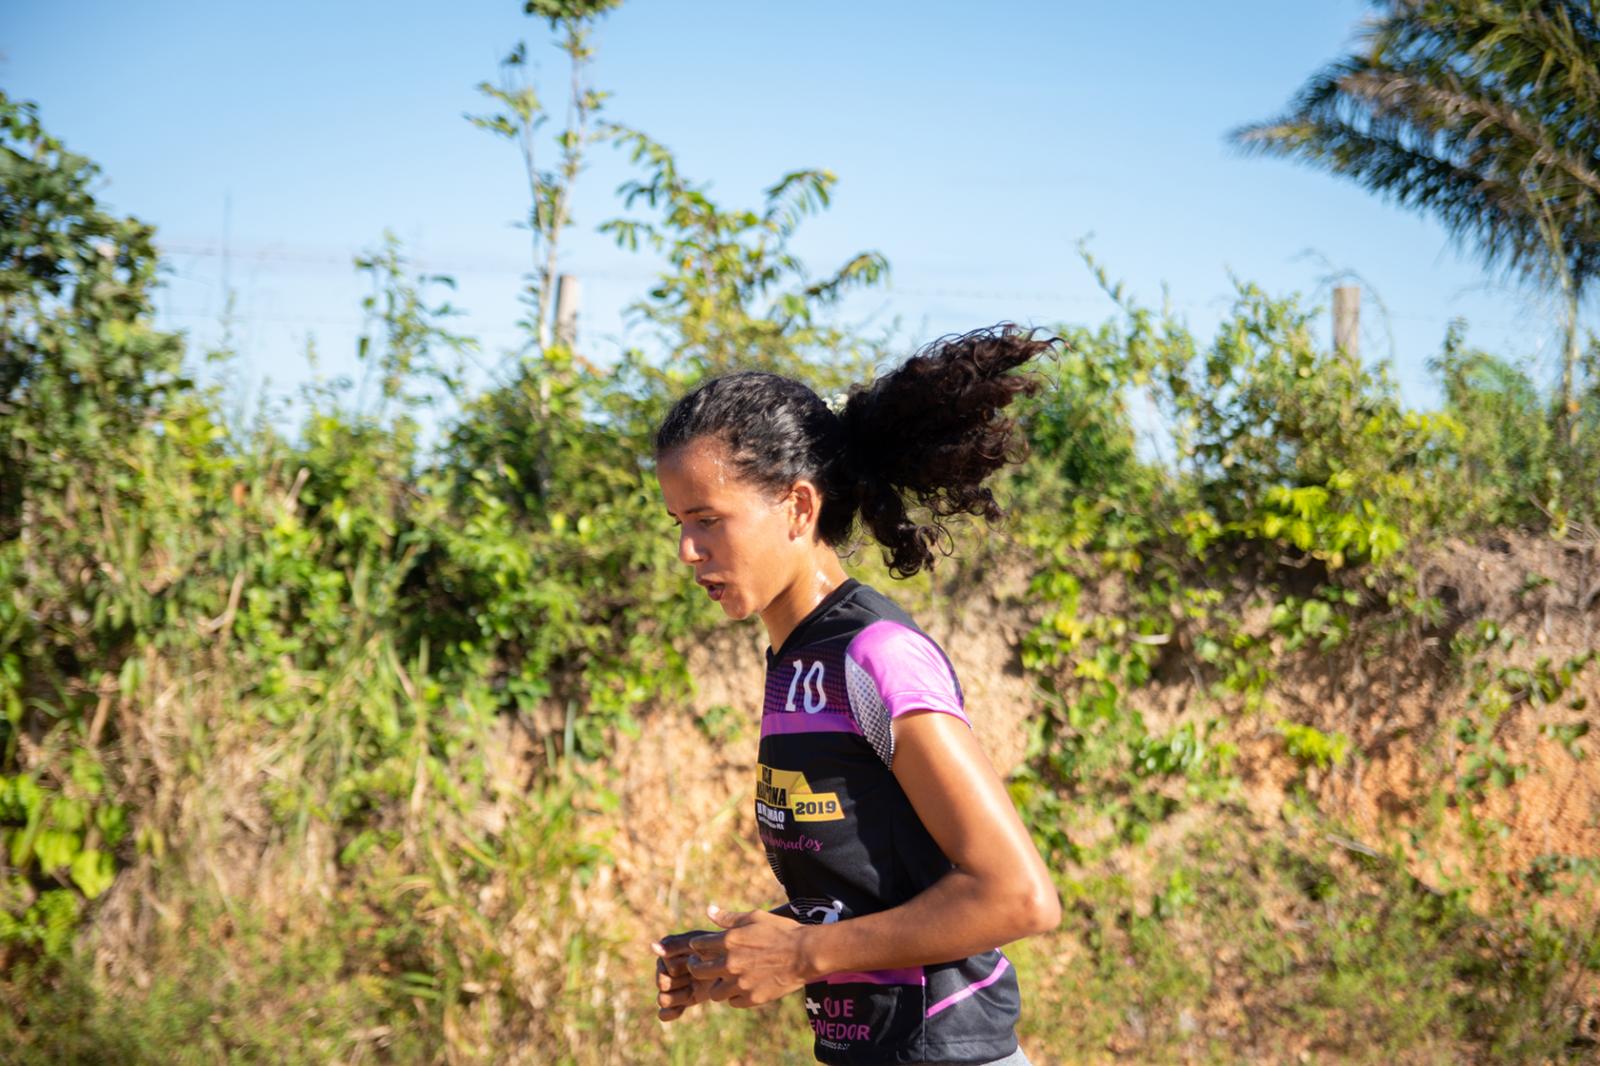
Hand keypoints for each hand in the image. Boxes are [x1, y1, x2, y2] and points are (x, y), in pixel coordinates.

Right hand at [650, 928, 715, 1021]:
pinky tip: (679, 1009)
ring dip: (677, 996)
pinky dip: (669, 1013)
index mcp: (668, 956)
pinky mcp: (684, 1001)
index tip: (693, 960)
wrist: (733, 964)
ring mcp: (676, 987)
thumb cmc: (715, 948)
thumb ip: (675, 945)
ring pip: (662, 999)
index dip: (677, 967)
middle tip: (694, 977)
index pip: (663, 967)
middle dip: (677, 982)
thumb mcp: (697, 944)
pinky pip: (665, 1013)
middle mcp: (668, 971)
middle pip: (662, 984)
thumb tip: (652, 946)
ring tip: (692, 990)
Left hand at [684, 903, 810, 1008]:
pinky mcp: (752, 998)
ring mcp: (741, 983)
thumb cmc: (782, 931)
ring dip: (716, 985)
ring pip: (714, 992)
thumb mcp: (755, 917)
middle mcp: (730, 964)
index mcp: (729, 941)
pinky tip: (741, 988)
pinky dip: (734, 996)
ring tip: (723, 980)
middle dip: (696, 967)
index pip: (698, 946)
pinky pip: (733, 1002)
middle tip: (701, 965)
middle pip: (699, 971)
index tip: (699, 948)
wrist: (806, 953)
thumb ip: (729, 918)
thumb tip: (709, 910)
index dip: (696, 947)